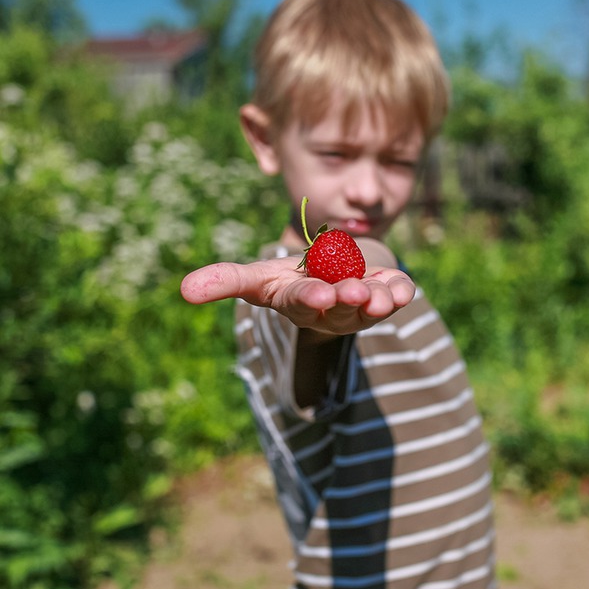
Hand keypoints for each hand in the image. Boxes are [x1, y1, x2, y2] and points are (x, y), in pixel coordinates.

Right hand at [180, 256, 415, 335]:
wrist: (333, 277)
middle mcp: (332, 311)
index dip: (310, 299)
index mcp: (298, 304)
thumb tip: (184, 291)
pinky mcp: (388, 295)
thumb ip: (226, 281)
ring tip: (381, 294)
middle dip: (347, 299)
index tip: (319, 295)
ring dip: (378, 300)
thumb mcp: (258, 278)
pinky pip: (398, 296)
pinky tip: (405, 288)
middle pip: (341, 307)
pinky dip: (402, 291)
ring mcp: (362, 307)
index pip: (302, 303)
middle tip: (354, 291)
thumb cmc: (291, 279)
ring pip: (372, 306)